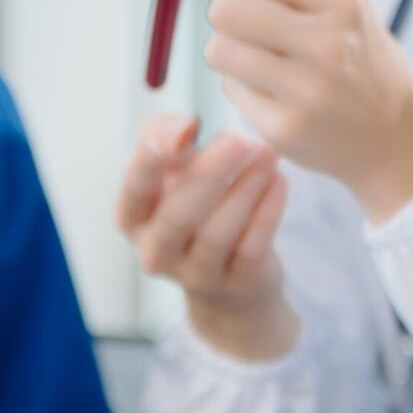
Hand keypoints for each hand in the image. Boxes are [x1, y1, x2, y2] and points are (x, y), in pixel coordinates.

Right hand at [116, 114, 299, 360]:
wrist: (228, 278)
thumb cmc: (196, 207)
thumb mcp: (174, 170)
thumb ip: (168, 136)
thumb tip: (185, 126)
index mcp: (132, 218)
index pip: (135, 189)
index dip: (153, 159)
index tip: (184, 126)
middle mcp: (155, 252)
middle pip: (178, 216)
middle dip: (211, 173)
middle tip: (241, 139)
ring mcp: (195, 276)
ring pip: (216, 235)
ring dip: (244, 189)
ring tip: (266, 153)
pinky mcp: (236, 286)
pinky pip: (251, 249)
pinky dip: (267, 212)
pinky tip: (279, 181)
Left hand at [151, 0, 412, 223]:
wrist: (397, 132)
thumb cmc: (349, 50)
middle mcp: (328, 40)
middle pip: (224, 9)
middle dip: (223, 14)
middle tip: (252, 26)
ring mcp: (308, 88)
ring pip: (219, 50)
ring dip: (229, 52)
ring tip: (270, 62)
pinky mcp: (287, 128)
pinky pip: (230, 91)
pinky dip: (243, 88)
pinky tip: (280, 95)